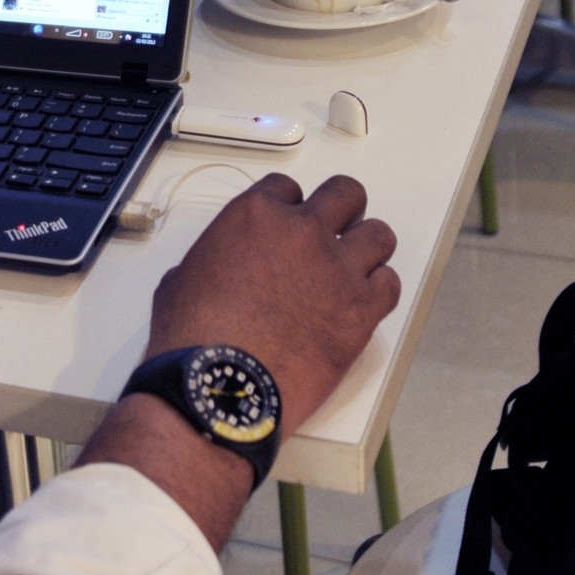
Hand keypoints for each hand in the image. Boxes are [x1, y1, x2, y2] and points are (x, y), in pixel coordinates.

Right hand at [142, 173, 399, 434]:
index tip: (286, 228)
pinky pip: (390, 284)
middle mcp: (303, 231)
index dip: (288, 208)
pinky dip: (378, 291)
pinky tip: (360, 304)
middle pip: (346, 193)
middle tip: (332, 235)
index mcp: (255, 215)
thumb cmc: (193, 336)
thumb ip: (216, 257)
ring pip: (379, 235)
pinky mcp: (362, 310)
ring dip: (366, 249)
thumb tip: (222, 268)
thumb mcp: (184, 278)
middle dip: (342, 211)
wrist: (223, 386)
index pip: (287, 188)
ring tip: (352, 271)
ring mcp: (338, 269)